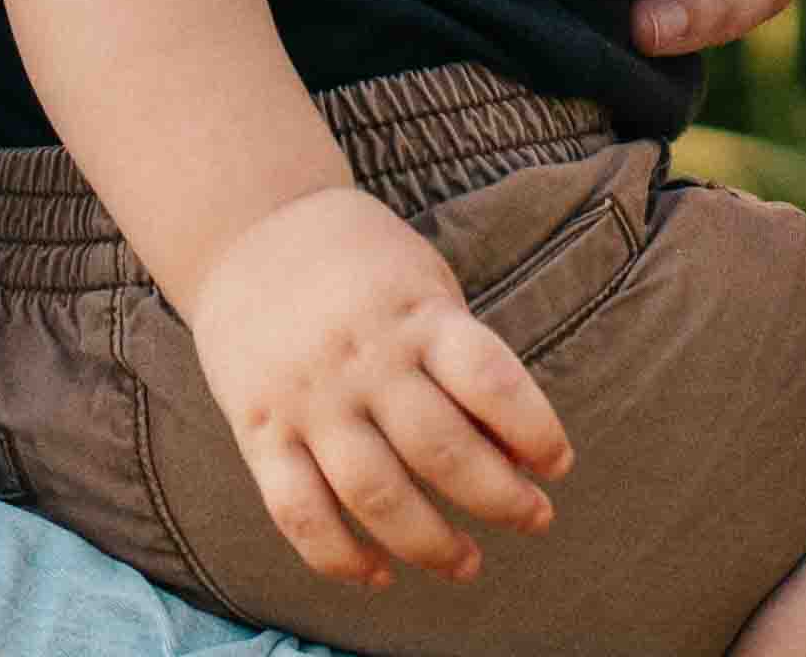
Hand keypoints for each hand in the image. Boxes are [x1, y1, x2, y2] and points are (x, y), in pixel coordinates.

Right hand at [177, 182, 575, 591]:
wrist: (247, 231)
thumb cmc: (360, 264)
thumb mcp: (423, 285)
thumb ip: (460, 357)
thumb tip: (513, 453)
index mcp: (415, 314)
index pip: (489, 379)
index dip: (534, 430)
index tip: (558, 463)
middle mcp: (362, 360)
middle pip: (440, 450)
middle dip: (500, 499)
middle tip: (534, 518)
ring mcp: (308, 399)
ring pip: (375, 494)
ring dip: (429, 544)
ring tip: (467, 563)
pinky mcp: (259, 430)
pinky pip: (298, 511)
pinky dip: (340, 556)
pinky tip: (379, 574)